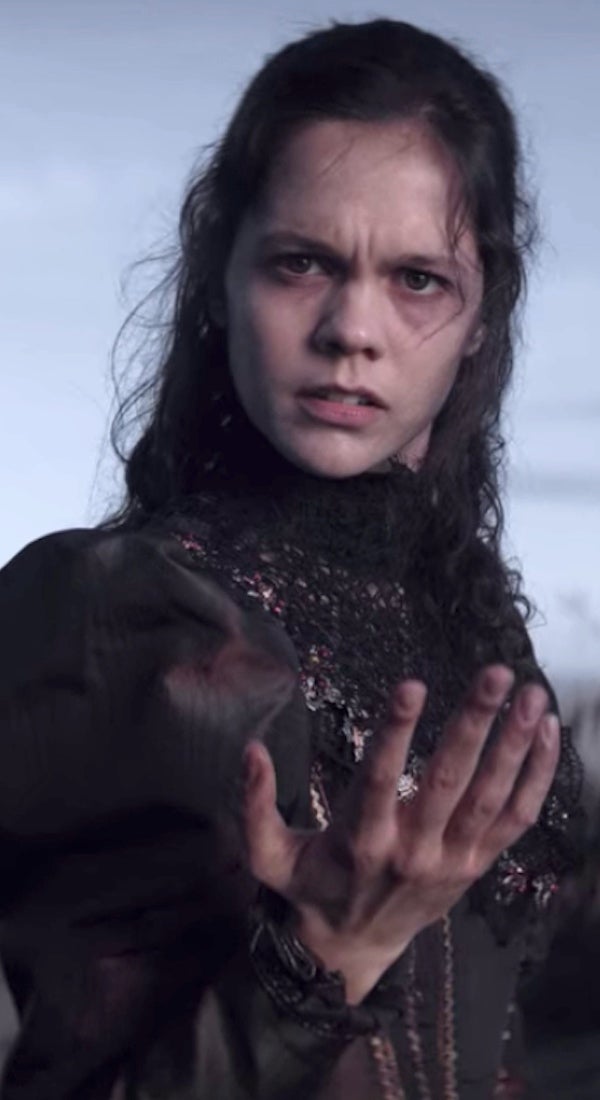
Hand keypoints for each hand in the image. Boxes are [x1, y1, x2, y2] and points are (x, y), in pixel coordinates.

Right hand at [243, 665, 559, 1002]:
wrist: (355, 949)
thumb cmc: (309, 888)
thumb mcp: (267, 856)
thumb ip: (253, 803)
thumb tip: (250, 749)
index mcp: (360, 840)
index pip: (379, 777)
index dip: (395, 731)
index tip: (411, 684)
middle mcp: (412, 850)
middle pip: (448, 780)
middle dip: (474, 723)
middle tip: (495, 674)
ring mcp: (452, 859)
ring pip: (491, 798)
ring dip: (515, 744)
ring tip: (532, 694)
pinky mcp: (477, 865)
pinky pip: (517, 820)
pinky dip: (537, 777)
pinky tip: (545, 731)